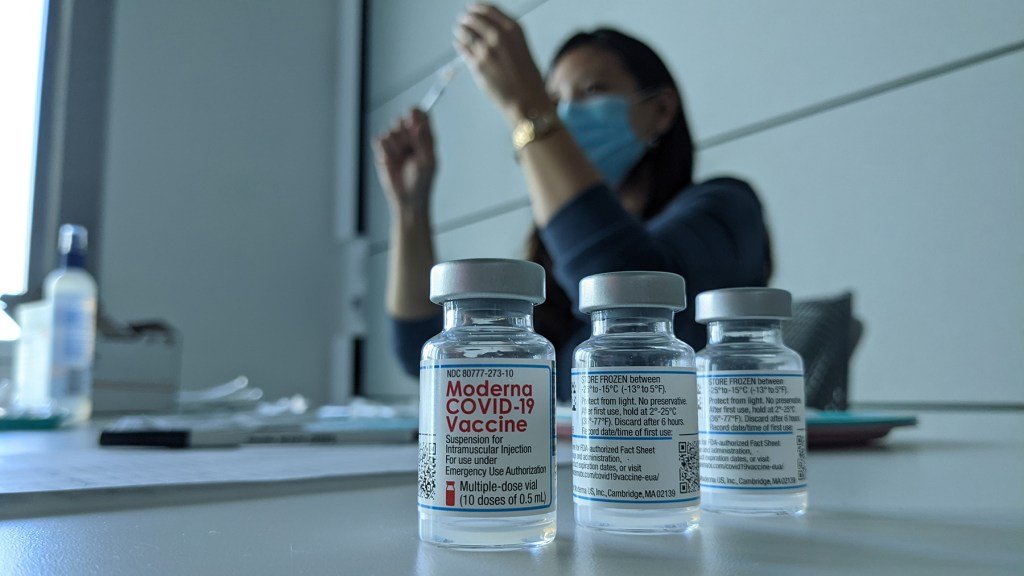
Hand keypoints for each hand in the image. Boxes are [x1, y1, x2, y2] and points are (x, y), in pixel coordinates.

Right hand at [373, 108, 436, 215]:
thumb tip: (420, 124)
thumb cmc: (422, 181)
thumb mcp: (428, 161)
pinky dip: (385, 151)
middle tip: (408, 145)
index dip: (415, 113)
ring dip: (395, 144)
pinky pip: (379, 140)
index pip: (420, 115)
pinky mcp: (383, 150)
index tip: (412, 117)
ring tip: (401, 158)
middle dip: (404, 131)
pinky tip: (391, 161)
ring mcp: (396, 143)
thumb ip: (425, 141)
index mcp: (425, 136)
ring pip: (390, 130)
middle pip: (402, 119)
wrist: (407, 198)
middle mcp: (410, 137)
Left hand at [454, 4, 551, 123]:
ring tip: (458, 31)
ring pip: (464, 31)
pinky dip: (459, 43)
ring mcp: (486, 50)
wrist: (526, 98)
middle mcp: (499, 36)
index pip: (488, 9)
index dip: (477, 7)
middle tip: (462, 21)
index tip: (471, 8)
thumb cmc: (526, 76)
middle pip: (473, 18)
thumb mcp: (521, 46)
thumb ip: (505, 34)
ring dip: (460, 30)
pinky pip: (462, 48)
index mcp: (513, 29)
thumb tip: (485, 25)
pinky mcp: (477, 64)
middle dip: (466, 18)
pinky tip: (459, 43)